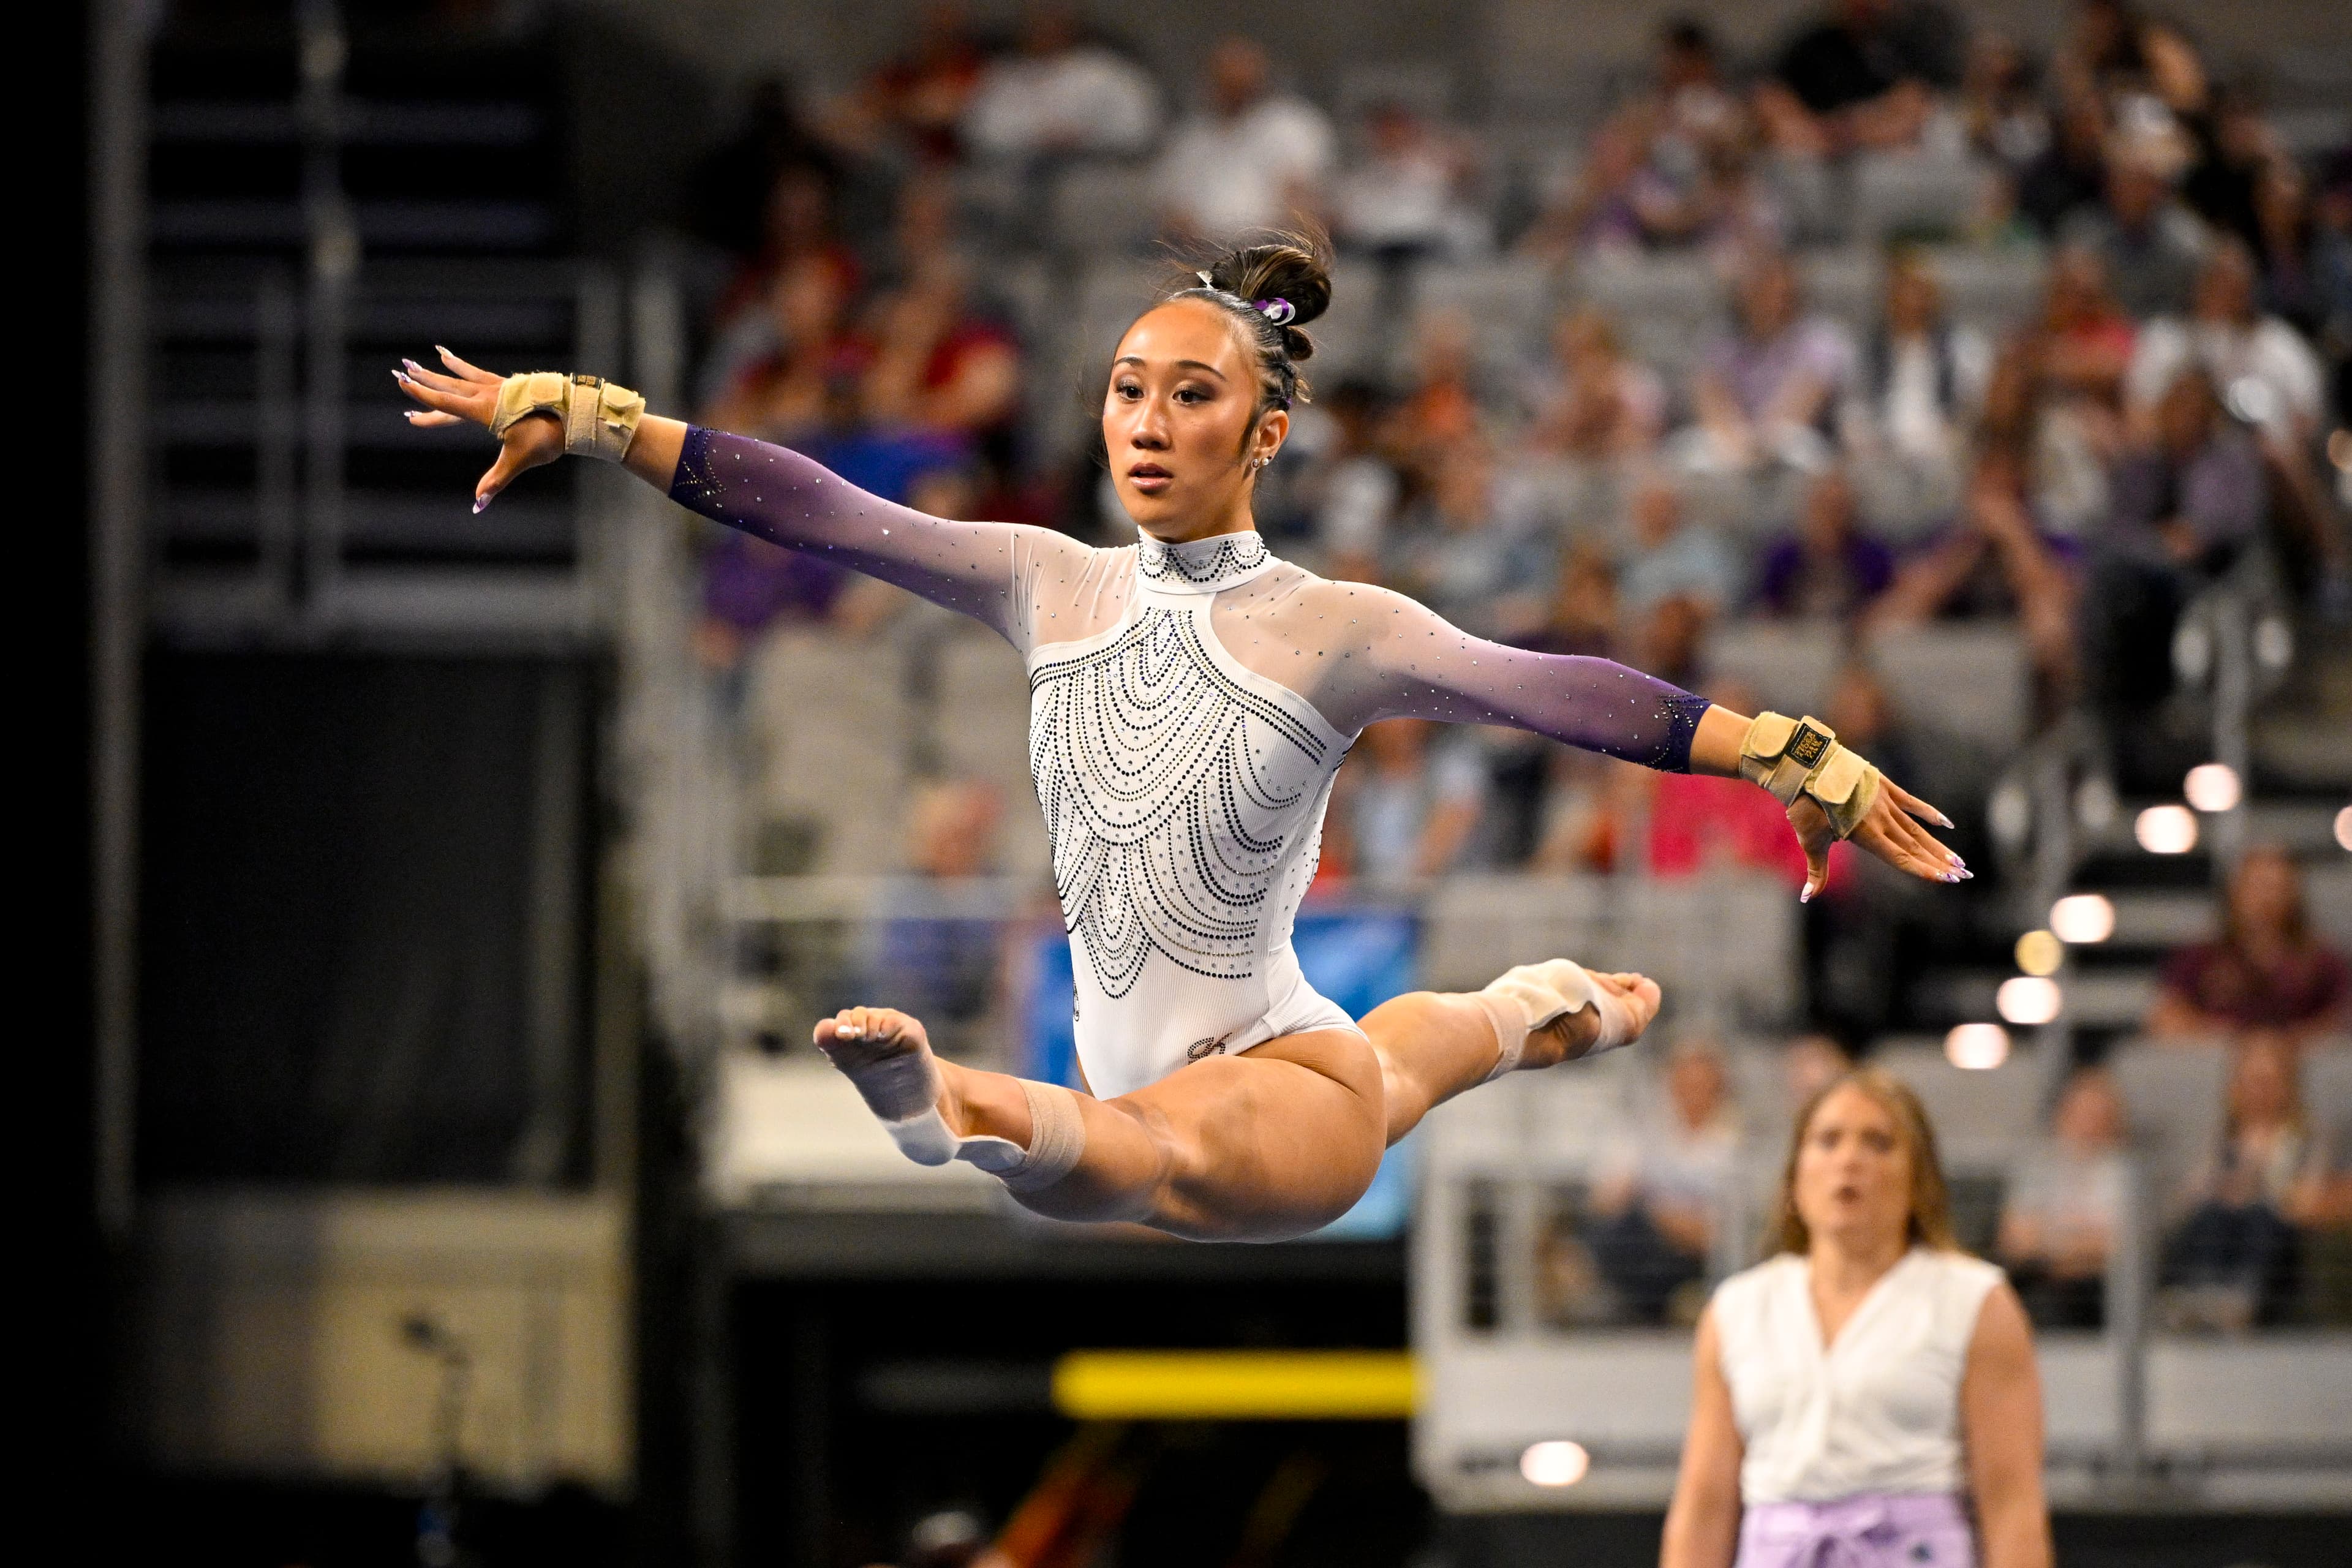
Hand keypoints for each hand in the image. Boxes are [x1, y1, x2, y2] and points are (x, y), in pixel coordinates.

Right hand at [393, 346, 563, 511]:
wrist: (574, 415)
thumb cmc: (547, 437)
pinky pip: (480, 374)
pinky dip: (466, 368)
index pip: (445, 403)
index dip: (421, 395)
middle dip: (423, 380)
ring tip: (430, 356)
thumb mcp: (518, 460)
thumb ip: (495, 481)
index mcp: (484, 410)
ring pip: (463, 377)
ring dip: (444, 371)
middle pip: (448, 387)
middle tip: (400, 369)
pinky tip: (459, 362)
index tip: (402, 383)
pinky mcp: (509, 385)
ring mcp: (499, 387)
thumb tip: (478, 505)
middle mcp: (488, 394)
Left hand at [1788, 772, 1965, 902]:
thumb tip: (1807, 897)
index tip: (1946, 879)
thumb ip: (1817, 872)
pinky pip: (1911, 802)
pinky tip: (1946, 824)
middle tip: (1963, 875)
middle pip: (1915, 846)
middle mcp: (1881, 819)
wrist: (1805, 768)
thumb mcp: (1810, 841)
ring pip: (1917, 828)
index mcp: (1866, 834)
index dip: (1923, 870)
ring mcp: (1884, 801)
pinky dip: (1928, 813)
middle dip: (1940, 863)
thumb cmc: (1804, 807)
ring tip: (1958, 859)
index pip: (1900, 858)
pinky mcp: (1884, 786)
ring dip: (1937, 845)